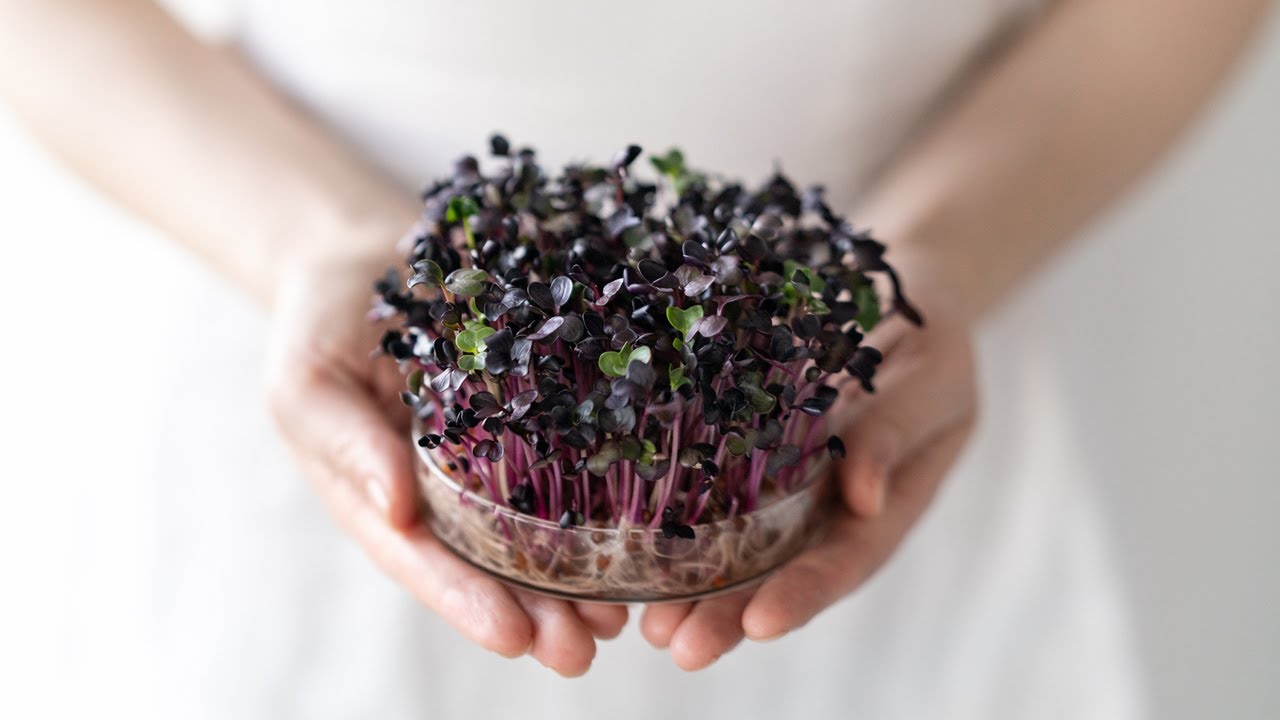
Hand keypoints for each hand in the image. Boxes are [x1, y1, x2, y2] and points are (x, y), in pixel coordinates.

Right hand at [265, 243, 627, 676]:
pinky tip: (648, 524)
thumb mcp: (309, 383)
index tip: (515, 639)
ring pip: (543, 525)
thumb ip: (345, 446)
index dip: (468, 603)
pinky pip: (577, 451)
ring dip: (582, 576)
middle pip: (495, 564)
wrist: (367, 250)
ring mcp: (499, 450)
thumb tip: (395, 511)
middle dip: (539, 613)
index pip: (428, 562)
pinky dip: (609, 491)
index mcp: (387, 498)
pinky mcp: (540, 404)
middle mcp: (448, 489)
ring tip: (623, 616)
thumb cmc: (322, 323)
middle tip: (583, 649)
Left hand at [639, 259, 977, 668]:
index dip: (804, 594)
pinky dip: (673, 522)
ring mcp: (784, 483)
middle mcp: (827, 506)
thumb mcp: (933, 379)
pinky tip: (630, 550)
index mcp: (885, 502)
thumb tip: (864, 498)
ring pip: (737, 547)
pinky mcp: (745, 448)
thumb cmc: (929, 338)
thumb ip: (898, 433)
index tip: (761, 624)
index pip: (845, 559)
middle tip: (682, 648)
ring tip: (649, 627)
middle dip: (730, 614)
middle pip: (779, 573)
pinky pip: (709, 488)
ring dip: (694, 590)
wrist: (897, 291)